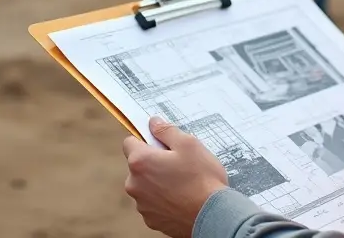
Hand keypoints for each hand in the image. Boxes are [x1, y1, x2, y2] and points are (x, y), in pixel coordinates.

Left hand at [123, 116, 229, 237]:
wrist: (213, 216)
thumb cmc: (202, 179)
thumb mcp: (189, 144)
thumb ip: (166, 131)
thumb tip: (153, 122)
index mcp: (140, 162)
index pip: (129, 142)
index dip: (145, 141)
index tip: (160, 144)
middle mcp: (134, 184)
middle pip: (138, 166)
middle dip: (153, 163)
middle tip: (178, 164)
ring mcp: (142, 205)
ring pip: (146, 186)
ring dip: (158, 183)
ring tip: (183, 184)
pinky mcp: (151, 220)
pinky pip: (153, 204)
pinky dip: (163, 201)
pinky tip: (182, 199)